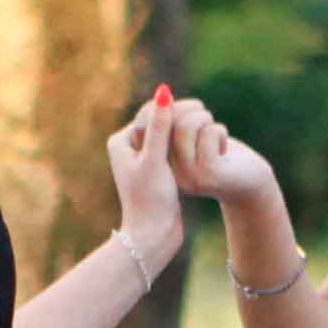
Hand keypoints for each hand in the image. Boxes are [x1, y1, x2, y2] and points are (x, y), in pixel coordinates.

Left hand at [104, 92, 188, 256]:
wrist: (153, 234)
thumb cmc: (150, 199)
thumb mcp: (155, 160)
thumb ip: (159, 127)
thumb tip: (164, 93)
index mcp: (121, 141)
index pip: (148, 112)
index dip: (172, 107)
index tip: (197, 106)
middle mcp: (129, 147)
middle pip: (157, 120)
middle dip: (179, 115)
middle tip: (204, 110)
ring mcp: (143, 157)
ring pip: (167, 133)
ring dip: (185, 127)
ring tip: (206, 123)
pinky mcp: (157, 169)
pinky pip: (173, 147)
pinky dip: (187, 143)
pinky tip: (203, 143)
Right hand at [164, 93, 281, 218]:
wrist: (248, 183)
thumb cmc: (215, 152)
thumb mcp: (189, 136)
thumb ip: (173, 121)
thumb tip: (163, 93)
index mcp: (159, 163)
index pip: (143, 125)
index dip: (162, 106)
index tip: (187, 109)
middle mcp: (168, 172)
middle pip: (164, 122)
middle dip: (186, 107)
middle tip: (202, 112)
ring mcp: (188, 176)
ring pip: (184, 126)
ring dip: (203, 117)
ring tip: (213, 127)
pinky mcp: (209, 175)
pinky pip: (208, 134)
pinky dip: (219, 130)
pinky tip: (224, 144)